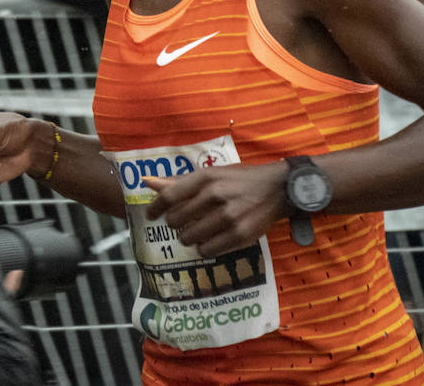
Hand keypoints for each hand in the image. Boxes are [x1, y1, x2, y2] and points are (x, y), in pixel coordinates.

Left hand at [143, 162, 288, 256]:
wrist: (277, 189)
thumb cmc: (239, 179)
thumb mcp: (211, 173)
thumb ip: (178, 181)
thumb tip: (146, 182)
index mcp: (206, 177)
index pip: (169, 196)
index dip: (155, 208)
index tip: (151, 215)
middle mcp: (216, 195)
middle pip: (176, 220)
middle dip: (174, 224)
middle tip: (181, 223)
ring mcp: (228, 217)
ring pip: (189, 238)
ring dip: (188, 237)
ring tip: (195, 232)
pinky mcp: (240, 235)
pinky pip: (207, 250)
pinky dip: (204, 248)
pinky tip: (209, 240)